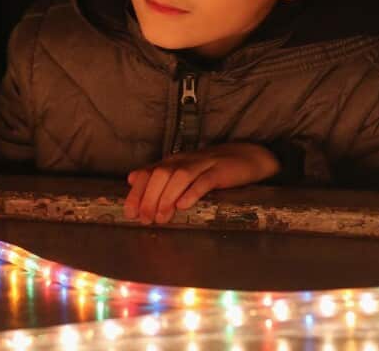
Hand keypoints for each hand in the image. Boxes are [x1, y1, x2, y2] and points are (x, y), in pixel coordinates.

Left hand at [123, 142, 279, 223]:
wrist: (247, 157)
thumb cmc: (212, 169)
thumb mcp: (184, 170)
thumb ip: (160, 175)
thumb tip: (132, 179)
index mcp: (173, 161)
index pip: (148, 172)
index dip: (136, 193)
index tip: (130, 213)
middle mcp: (185, 160)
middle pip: (161, 174)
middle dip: (149, 198)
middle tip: (145, 220)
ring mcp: (203, 164)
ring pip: (179, 176)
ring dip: (167, 197)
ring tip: (162, 217)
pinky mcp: (221, 171)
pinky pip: (204, 180)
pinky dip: (192, 192)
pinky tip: (184, 205)